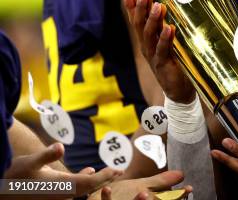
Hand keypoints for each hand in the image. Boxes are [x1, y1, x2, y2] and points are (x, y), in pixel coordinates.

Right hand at [4, 142, 119, 198]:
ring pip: (83, 188)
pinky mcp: (52, 192)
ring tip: (111, 172)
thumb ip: (46, 155)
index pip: (89, 184)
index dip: (104, 176)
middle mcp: (61, 193)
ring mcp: (57, 194)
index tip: (117, 169)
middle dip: (106, 179)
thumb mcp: (30, 162)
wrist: (1, 189)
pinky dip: (84, 179)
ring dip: (97, 179)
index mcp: (61, 187)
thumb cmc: (14, 175)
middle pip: (90, 187)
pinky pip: (74, 187)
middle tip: (121, 171)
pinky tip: (88, 171)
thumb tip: (59, 146)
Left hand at [92, 170, 192, 199]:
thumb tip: (181, 173)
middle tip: (160, 193)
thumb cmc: (121, 195)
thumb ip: (159, 182)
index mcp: (147, 199)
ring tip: (143, 193)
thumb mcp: (141, 187)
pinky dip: (107, 197)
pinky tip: (107, 188)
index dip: (178, 195)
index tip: (189, 188)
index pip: (166, 199)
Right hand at [123, 0, 194, 103]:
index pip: (136, 21)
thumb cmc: (172, 62)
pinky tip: (169, 28)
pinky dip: (165, 39)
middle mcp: (147, 47)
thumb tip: (159, 5)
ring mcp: (154, 56)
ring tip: (158, 6)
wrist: (178, 90)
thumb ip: (160, 26)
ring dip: (153, 21)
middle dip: (141, 9)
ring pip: (150, 37)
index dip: (132, 7)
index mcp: (146, 40)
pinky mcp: (164, 65)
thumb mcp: (165, 41)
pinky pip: (163, 50)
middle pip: (140, 26)